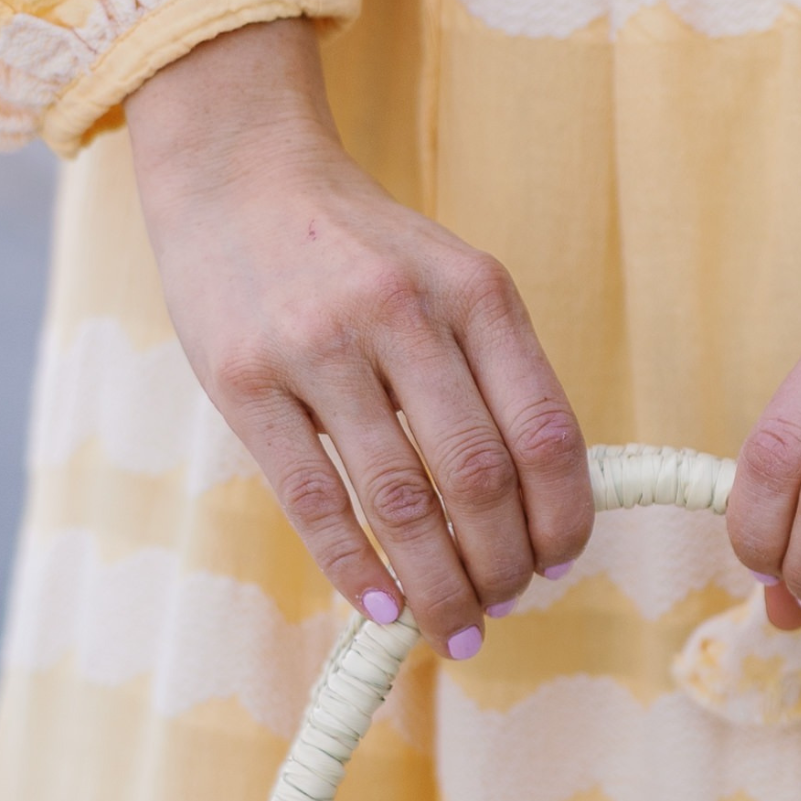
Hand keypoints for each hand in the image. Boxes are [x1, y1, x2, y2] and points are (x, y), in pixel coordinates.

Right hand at [126, 21, 590, 655]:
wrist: (237, 175)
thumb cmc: (361, 250)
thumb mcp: (450, 280)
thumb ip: (496, 373)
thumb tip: (539, 511)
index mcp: (476, 291)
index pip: (545, 432)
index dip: (563, 517)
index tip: (560, 564)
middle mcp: (403, 314)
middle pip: (477, 479)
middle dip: (502, 565)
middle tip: (503, 605)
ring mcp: (317, 346)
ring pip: (399, 503)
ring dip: (436, 584)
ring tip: (451, 625)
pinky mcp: (243, 380)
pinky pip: (313, 500)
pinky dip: (355, 567)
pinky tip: (381, 605)